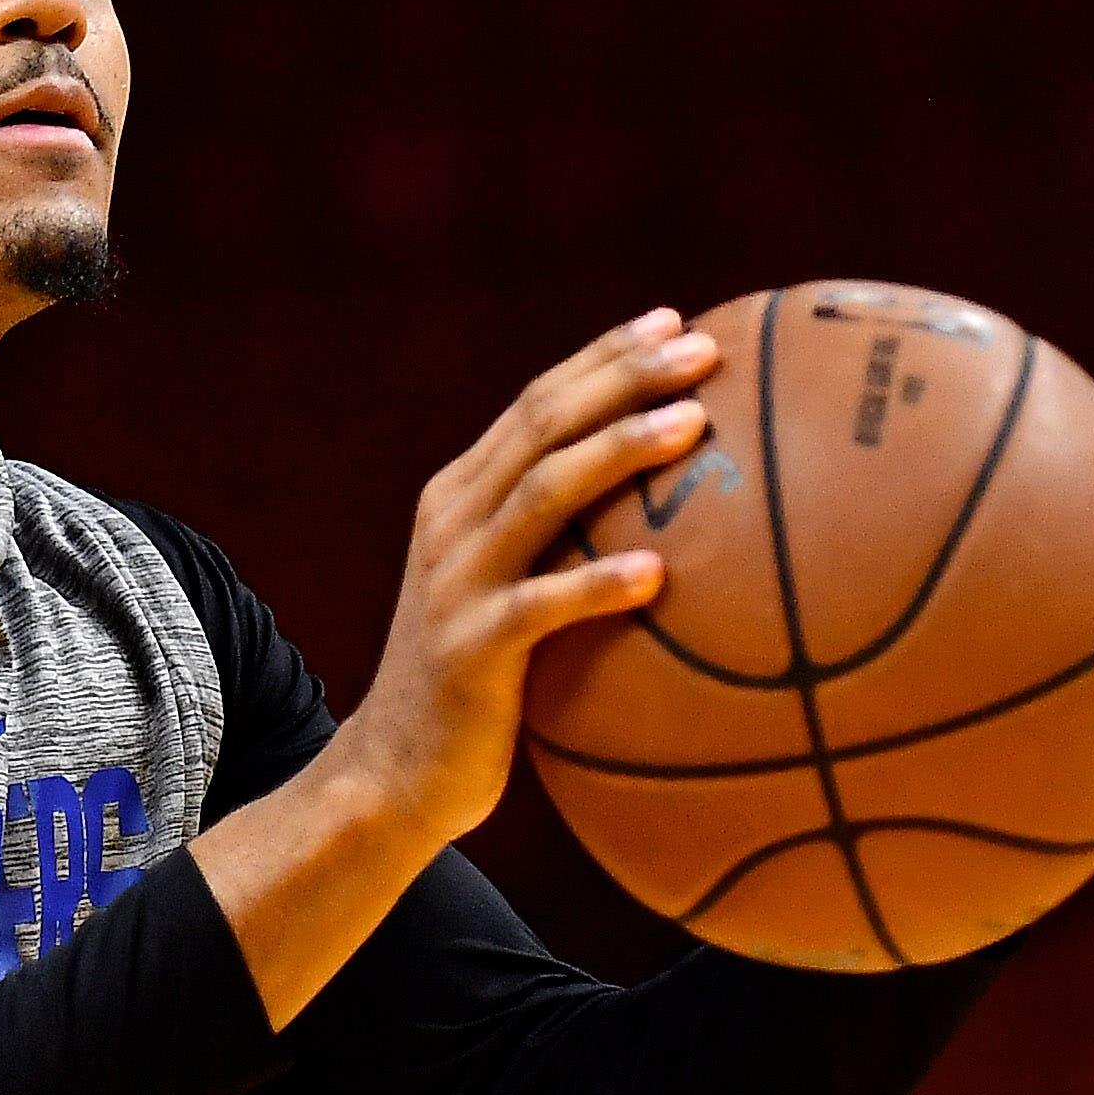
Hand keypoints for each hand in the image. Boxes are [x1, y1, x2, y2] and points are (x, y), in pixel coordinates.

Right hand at [331, 307, 722, 846]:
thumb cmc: (475, 685)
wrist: (391, 772)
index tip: (674, 322)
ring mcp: (457, 582)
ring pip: (542, 493)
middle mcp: (452, 522)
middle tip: (702, 350)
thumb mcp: (507, 593)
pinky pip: (540, 607)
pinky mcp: (469, 649)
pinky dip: (596, 585)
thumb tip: (669, 520)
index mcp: (461, 497)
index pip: (538, 403)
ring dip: (619, 450)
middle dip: (623, 376)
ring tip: (693, 425)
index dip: (604, 356)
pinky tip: (657, 574)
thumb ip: (558, 544)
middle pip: (543, 424)